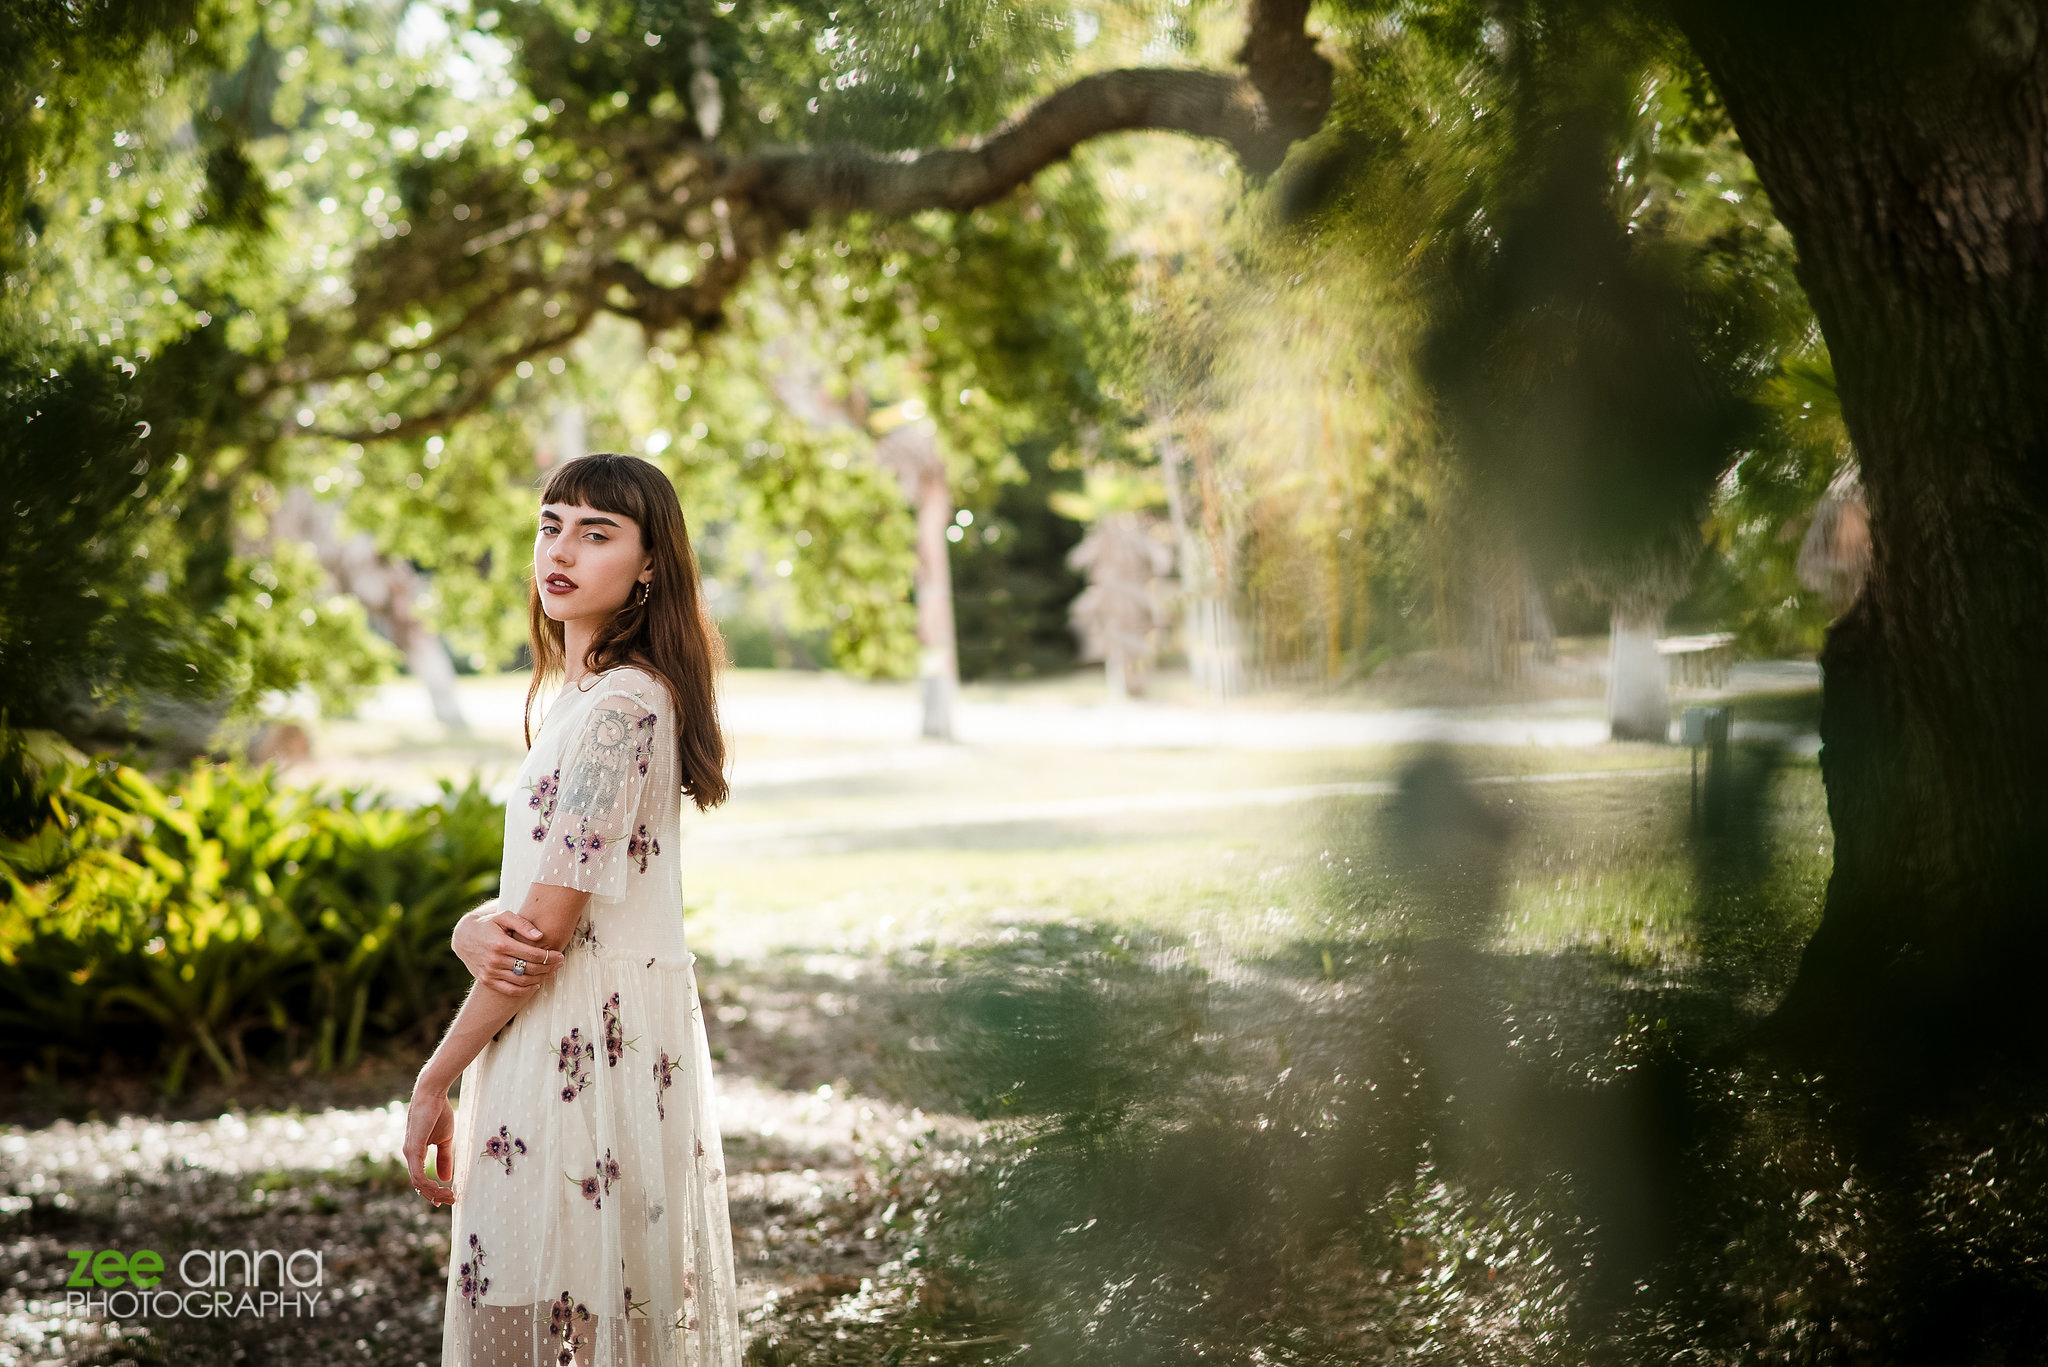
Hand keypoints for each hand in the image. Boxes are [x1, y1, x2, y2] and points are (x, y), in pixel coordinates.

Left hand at [403, 1085, 456, 1206]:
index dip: (432, 1191)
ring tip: (449, 1196)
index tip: (446, 1197)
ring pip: (417, 1183)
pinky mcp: (413, 1149)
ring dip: (433, 1192)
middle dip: (435, 1196)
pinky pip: (418, 1174)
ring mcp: (410, 1153)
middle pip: (418, 1185)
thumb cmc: (438, 1113)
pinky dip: (428, 1184)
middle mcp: (410, 1155)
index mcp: (416, 1153)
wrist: (432, 1094)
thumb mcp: (445, 1140)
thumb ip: (444, 1159)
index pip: (420, 1179)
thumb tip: (447, 1178)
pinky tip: (439, 1187)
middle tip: (451, 1201)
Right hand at [453, 903, 560, 997]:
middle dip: (548, 967)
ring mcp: (490, 973)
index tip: (560, 955)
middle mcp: (495, 960)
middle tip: (559, 964)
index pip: (532, 955)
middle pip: (529, 969)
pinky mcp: (486, 981)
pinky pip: (509, 990)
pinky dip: (525, 990)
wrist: (463, 937)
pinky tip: (536, 984)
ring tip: (551, 973)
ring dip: (540, 978)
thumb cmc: (488, 924)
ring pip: (521, 981)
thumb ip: (523, 924)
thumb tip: (540, 936)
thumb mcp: (504, 917)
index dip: (549, 957)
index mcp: (501, 944)